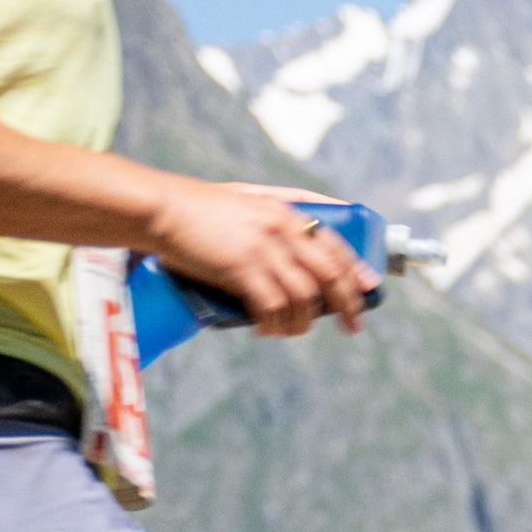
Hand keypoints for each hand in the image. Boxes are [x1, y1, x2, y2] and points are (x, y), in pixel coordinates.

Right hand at [144, 180, 370, 335]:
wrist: (163, 210)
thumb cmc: (201, 209)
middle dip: (347, 305)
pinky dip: (273, 324)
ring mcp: (263, 249)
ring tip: (292, 331)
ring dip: (301, 322)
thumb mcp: (248, 200)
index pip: (335, 246)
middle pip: (330, 275)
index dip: (356, 272)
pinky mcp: (241, 269)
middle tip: (352, 326)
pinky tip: (266, 330)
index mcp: (287, 213)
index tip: (368, 290)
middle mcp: (282, 230)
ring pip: (303, 298)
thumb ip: (278, 214)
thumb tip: (305, 238)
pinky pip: (272, 307)